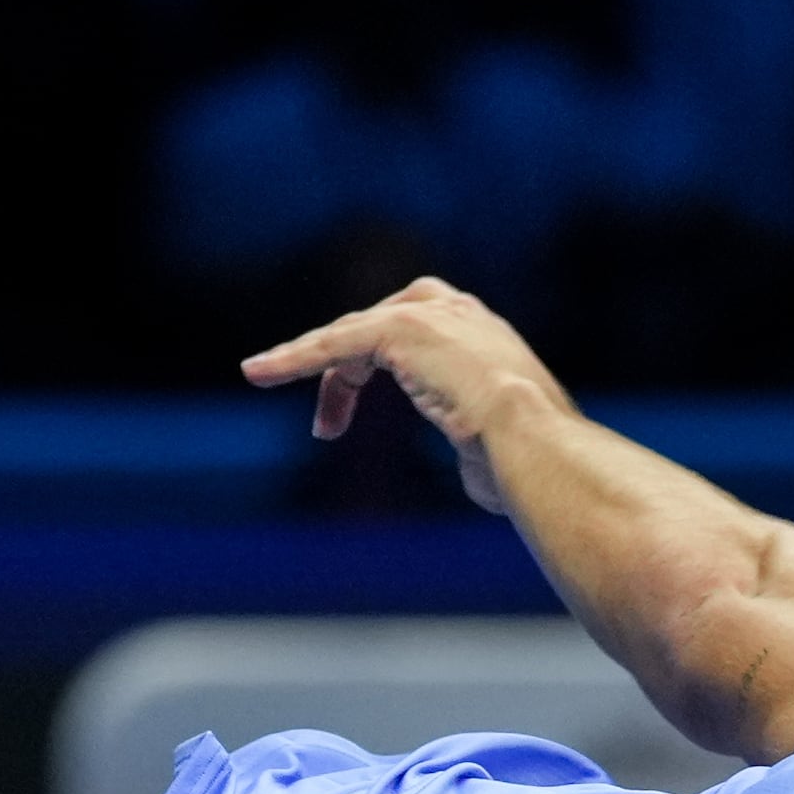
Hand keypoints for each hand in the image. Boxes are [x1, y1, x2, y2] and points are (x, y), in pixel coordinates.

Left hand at [240, 277, 566, 518]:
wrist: (536, 444)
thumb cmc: (526, 465)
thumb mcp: (501, 453)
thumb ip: (481, 450)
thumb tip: (486, 477)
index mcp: (486, 340)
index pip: (418, 336)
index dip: (379, 368)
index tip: (357, 407)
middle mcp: (461, 315)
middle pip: (379, 327)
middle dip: (345, 369)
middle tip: (329, 425)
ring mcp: (432, 317)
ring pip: (350, 334)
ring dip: (308, 365)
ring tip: (269, 385)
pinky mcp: (398, 330)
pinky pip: (334, 343)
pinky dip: (292, 357)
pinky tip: (258, 372)